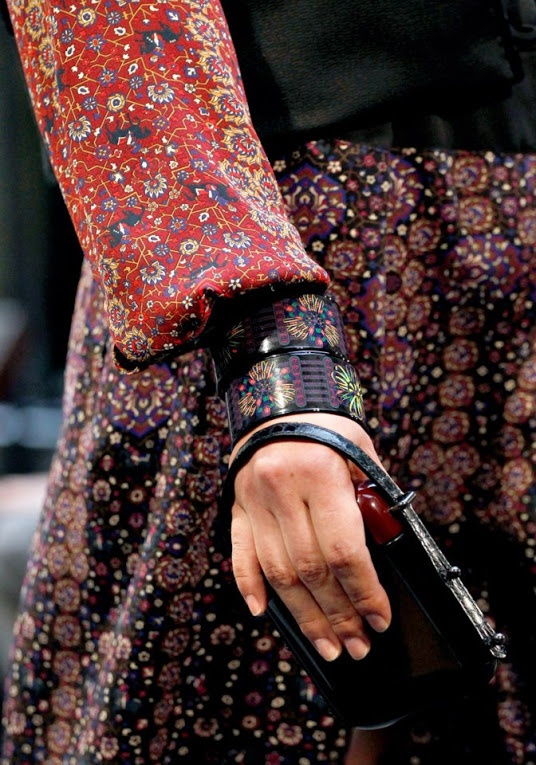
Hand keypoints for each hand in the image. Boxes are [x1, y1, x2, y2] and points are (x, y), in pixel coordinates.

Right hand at [230, 412, 390, 661]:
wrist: (278, 401)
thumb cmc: (329, 428)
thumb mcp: (362, 452)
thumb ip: (376, 498)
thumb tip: (394, 546)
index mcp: (318, 474)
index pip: (343, 550)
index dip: (364, 592)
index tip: (380, 619)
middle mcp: (280, 490)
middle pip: (311, 570)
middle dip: (338, 615)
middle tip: (357, 646)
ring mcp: (253, 501)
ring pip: (277, 573)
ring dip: (303, 616)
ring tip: (326, 645)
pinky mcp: (236, 507)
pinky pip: (240, 554)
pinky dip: (250, 586)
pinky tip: (264, 614)